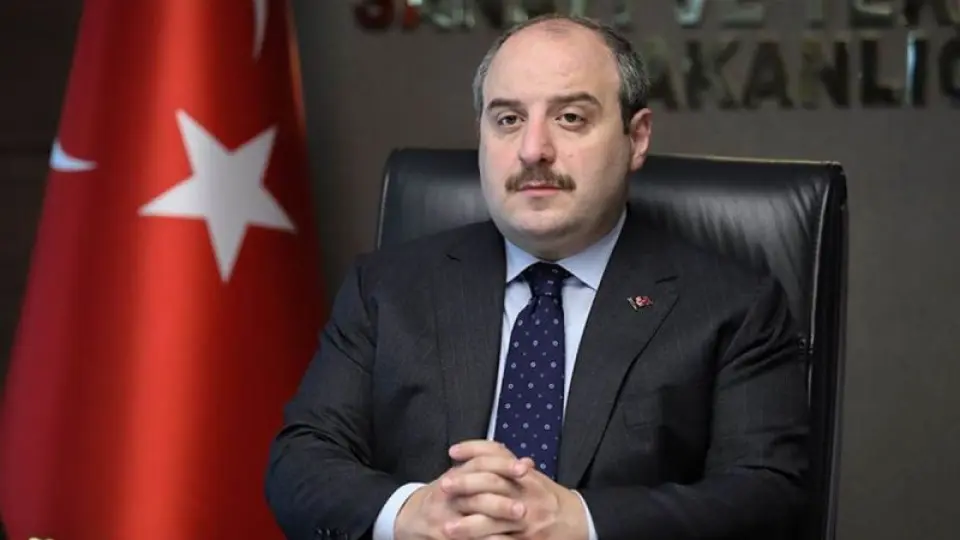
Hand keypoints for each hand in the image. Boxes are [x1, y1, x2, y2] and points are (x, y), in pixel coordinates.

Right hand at [394, 444, 532, 539]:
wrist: (409, 517)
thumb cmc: (446, 495)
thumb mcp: (465, 475)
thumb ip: (496, 467)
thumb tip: (530, 464)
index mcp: (457, 475)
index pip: (481, 463)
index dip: (503, 465)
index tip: (525, 469)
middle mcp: (448, 494)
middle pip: (476, 495)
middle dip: (501, 503)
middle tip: (523, 510)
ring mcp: (444, 518)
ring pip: (470, 523)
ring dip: (493, 527)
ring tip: (514, 530)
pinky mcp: (441, 537)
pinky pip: (465, 538)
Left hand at [443, 441, 588, 539]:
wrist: (579, 522)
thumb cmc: (548, 498)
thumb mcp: (532, 477)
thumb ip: (507, 465)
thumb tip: (477, 455)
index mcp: (526, 477)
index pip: (497, 456)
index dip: (474, 450)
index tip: (452, 452)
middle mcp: (527, 496)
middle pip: (492, 485)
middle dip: (466, 485)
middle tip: (443, 486)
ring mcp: (527, 523)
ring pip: (494, 521)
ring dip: (468, 525)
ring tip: (446, 528)